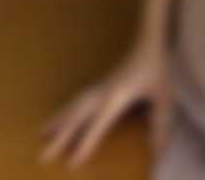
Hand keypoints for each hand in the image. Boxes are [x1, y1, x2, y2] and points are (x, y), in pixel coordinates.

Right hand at [38, 42, 173, 168]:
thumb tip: (157, 151)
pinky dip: (65, 108)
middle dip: (61, 136)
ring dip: (57, 120)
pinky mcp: (100, 83)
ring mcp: (99, 86)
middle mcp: (103, 92)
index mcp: (117, 96)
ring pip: (74, 105)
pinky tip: (60, 115)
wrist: (149, 41)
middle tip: (43, 156)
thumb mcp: (164, 95)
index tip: (73, 163)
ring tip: (40, 133)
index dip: (86, 143)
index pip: (98, 124)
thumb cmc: (157, 67)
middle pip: (77, 116)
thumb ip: (161, 122)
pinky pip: (78, 98)